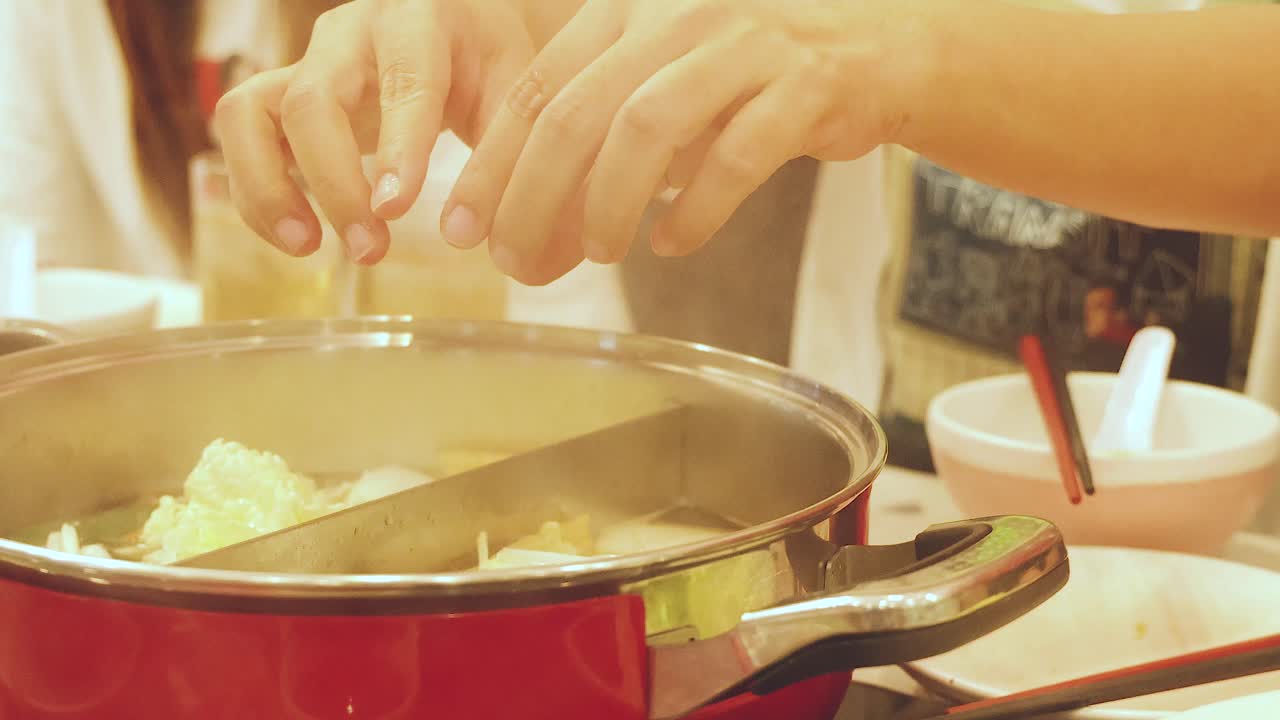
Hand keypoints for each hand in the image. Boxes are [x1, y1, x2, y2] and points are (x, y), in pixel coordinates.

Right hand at [214, 0, 537, 263]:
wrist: (458, 32)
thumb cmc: (486, 62)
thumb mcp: (514, 91)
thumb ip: (504, 153)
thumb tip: (471, 234)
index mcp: (418, 21)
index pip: (403, 81)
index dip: (396, 146)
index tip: (395, 209)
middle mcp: (348, 35)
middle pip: (311, 100)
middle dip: (334, 184)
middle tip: (370, 250)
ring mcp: (305, 63)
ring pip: (248, 113)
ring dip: (267, 188)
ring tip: (307, 247)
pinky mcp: (280, 98)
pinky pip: (242, 139)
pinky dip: (257, 194)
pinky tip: (300, 239)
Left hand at [441, 0, 912, 284]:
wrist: (876, 51)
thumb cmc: (752, 84)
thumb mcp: (664, 101)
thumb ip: (598, 161)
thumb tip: (531, 245)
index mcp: (629, 10)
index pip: (537, 90)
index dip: (490, 165)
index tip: (460, 229)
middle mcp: (678, 13)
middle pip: (578, 111)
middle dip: (533, 198)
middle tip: (515, 263)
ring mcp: (745, 43)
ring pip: (647, 128)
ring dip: (609, 203)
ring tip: (598, 255)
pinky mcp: (805, 85)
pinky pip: (736, 155)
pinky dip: (697, 208)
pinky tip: (674, 243)